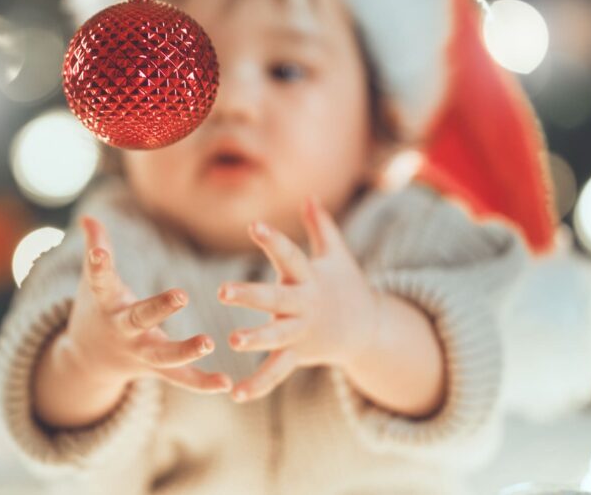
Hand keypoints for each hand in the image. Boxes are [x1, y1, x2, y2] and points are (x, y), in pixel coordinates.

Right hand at [62, 214, 232, 393]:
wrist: (89, 360)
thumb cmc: (98, 309)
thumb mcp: (93, 281)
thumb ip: (96, 248)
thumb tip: (88, 216)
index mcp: (107, 303)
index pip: (100, 280)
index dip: (97, 264)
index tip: (98, 253)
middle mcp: (123, 330)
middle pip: (139, 319)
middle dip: (158, 308)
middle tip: (182, 294)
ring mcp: (140, 352)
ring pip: (163, 355)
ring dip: (186, 350)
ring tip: (209, 342)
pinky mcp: (157, 370)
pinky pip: (181, 379)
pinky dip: (203, 383)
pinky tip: (227, 384)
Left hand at [217, 196, 381, 403]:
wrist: (367, 329)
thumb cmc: (344, 284)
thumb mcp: (336, 254)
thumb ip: (320, 226)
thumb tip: (311, 196)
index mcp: (309, 277)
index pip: (289, 254)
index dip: (272, 240)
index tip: (254, 226)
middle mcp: (304, 304)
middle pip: (276, 299)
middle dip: (251, 295)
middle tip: (223, 291)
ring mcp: (301, 332)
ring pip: (276, 338)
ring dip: (256, 339)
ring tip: (232, 341)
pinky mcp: (297, 355)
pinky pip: (277, 372)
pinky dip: (258, 385)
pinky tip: (236, 394)